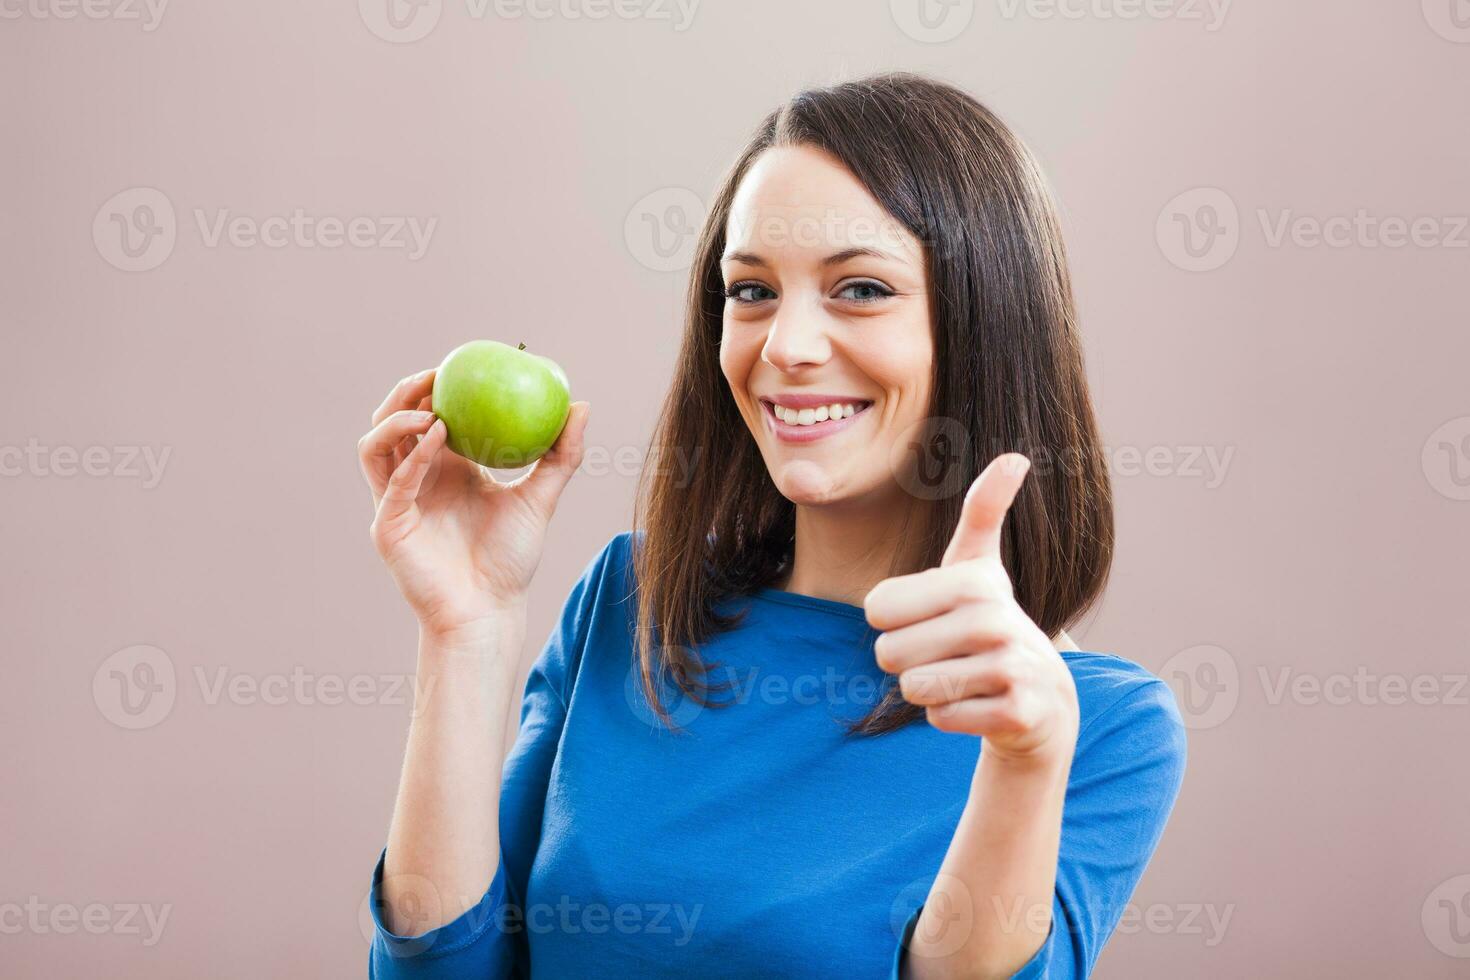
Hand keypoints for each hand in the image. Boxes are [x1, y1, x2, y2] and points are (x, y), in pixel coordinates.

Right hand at [357, 367, 589, 638]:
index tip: (458, 364)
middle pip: (390, 422)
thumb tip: (581, 405)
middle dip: (405, 393)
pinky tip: (436, 439)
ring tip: (432, 411)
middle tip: (435, 375)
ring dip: (398, 420)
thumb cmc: (511, 560)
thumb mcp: (540, 498)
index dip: (433, 387)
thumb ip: (560, 455)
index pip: (426, 415)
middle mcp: (413, 480)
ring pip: (375, 446)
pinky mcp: (389, 526)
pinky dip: (411, 458)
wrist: (490, 610)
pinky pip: (392, 483)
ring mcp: (395, 502)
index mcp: (442, 468)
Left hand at [864, 454, 1078, 763]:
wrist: (1041, 698)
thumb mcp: (979, 565)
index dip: (893, 622)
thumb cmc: (988, 624)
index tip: (931, 619)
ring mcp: (1012, 667)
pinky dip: (950, 717)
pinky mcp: (1018, 713)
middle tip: (947, 655)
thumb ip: (984, 511)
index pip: (876, 608)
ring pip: (915, 688)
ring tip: (964, 677)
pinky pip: (941, 718)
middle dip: (907, 662)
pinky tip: (980, 703)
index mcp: (974, 580)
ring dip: (929, 691)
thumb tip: (1015, 457)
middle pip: (889, 653)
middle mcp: (997, 619)